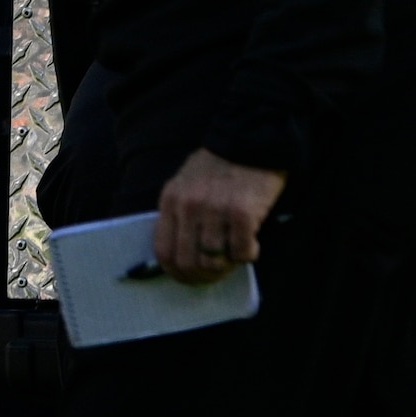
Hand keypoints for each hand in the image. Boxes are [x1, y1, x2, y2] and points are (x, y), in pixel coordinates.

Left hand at [155, 150, 284, 279]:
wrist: (252, 139)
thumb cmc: (220, 165)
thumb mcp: (187, 184)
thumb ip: (180, 214)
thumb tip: (180, 253)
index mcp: (171, 200)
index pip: (163, 251)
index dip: (175, 272)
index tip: (188, 277)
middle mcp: (189, 206)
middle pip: (187, 261)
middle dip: (203, 276)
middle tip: (217, 274)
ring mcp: (215, 210)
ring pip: (214, 260)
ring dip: (227, 265)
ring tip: (237, 254)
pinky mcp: (242, 212)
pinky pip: (241, 251)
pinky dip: (248, 254)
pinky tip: (252, 244)